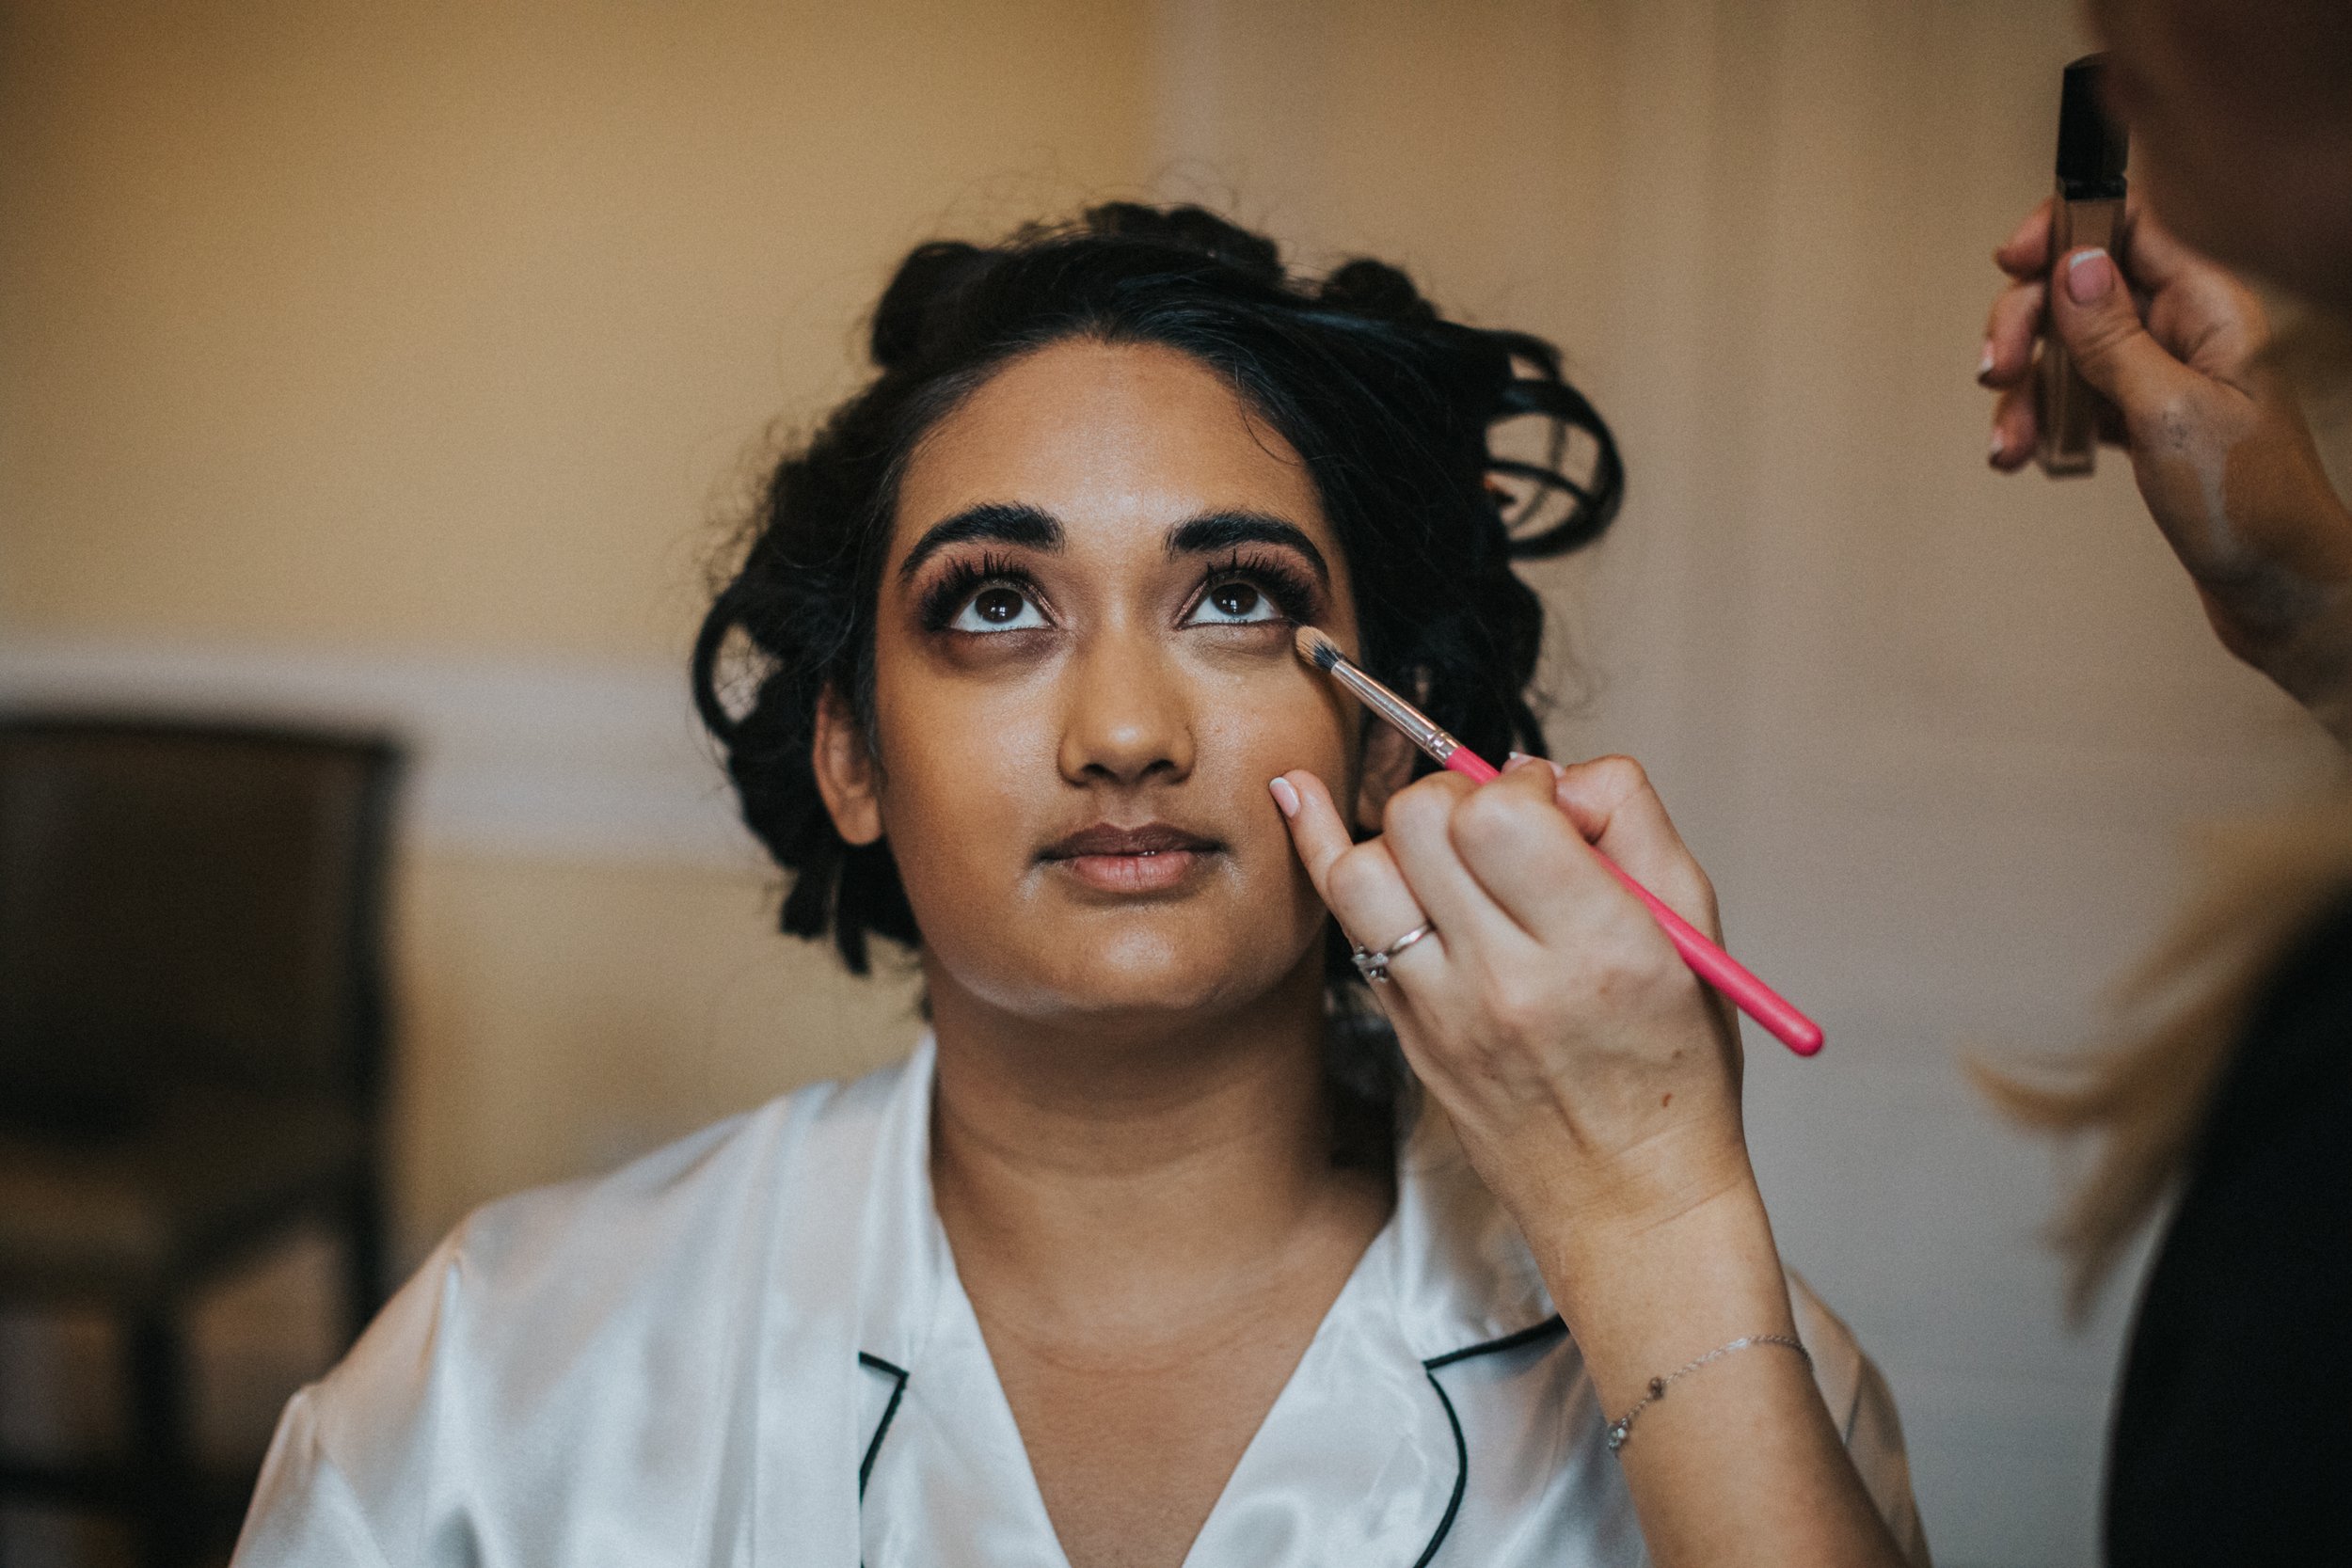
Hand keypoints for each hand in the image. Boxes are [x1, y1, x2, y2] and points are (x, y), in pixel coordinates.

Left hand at [1271, 753, 1753, 1257]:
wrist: (1629, 1199)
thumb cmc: (1673, 1064)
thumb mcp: (1694, 932)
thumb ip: (1630, 822)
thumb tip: (1550, 771)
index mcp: (1600, 948)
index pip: (1502, 817)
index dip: (1523, 787)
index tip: (1552, 811)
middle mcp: (1509, 982)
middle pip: (1424, 825)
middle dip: (1461, 797)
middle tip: (1502, 830)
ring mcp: (1442, 1012)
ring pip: (1365, 868)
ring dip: (1403, 835)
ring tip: (1450, 853)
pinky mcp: (1404, 1031)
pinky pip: (1341, 919)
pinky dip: (1320, 848)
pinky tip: (1296, 796)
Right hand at [1982, 198, 2351, 742]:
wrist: (2277, 589)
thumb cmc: (2249, 506)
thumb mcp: (2168, 412)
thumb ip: (2115, 336)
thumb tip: (2074, 264)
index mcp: (2212, 308)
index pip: (2132, 227)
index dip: (2065, 232)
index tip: (2011, 262)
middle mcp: (2188, 331)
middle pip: (2083, 289)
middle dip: (2027, 326)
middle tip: (1997, 372)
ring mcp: (2165, 375)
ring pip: (2069, 350)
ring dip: (2025, 391)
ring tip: (2009, 441)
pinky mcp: (2145, 419)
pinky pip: (2077, 398)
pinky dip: (2042, 423)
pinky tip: (2023, 455)